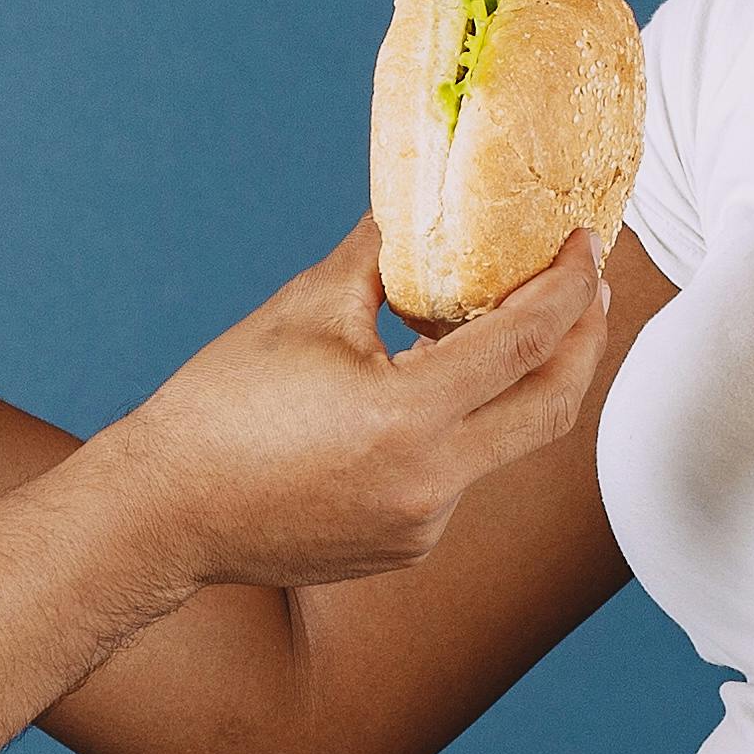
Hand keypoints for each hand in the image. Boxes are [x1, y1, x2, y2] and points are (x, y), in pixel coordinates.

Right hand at [92, 224, 608, 593]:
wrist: (163, 514)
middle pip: (553, 406)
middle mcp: (430, 483)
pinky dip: (462, 428)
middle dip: (586, 340)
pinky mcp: (410, 547)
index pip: (525, 343)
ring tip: (505, 324)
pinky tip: (428, 394)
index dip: (569, 286)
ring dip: (518, 382)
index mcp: (406, 419)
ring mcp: (424, 524)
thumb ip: (380, 256)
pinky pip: (461, 477)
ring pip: (506, 442)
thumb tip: (422, 206)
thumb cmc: (218, 411)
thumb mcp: (304, 311)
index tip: (586, 245)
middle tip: (590, 286)